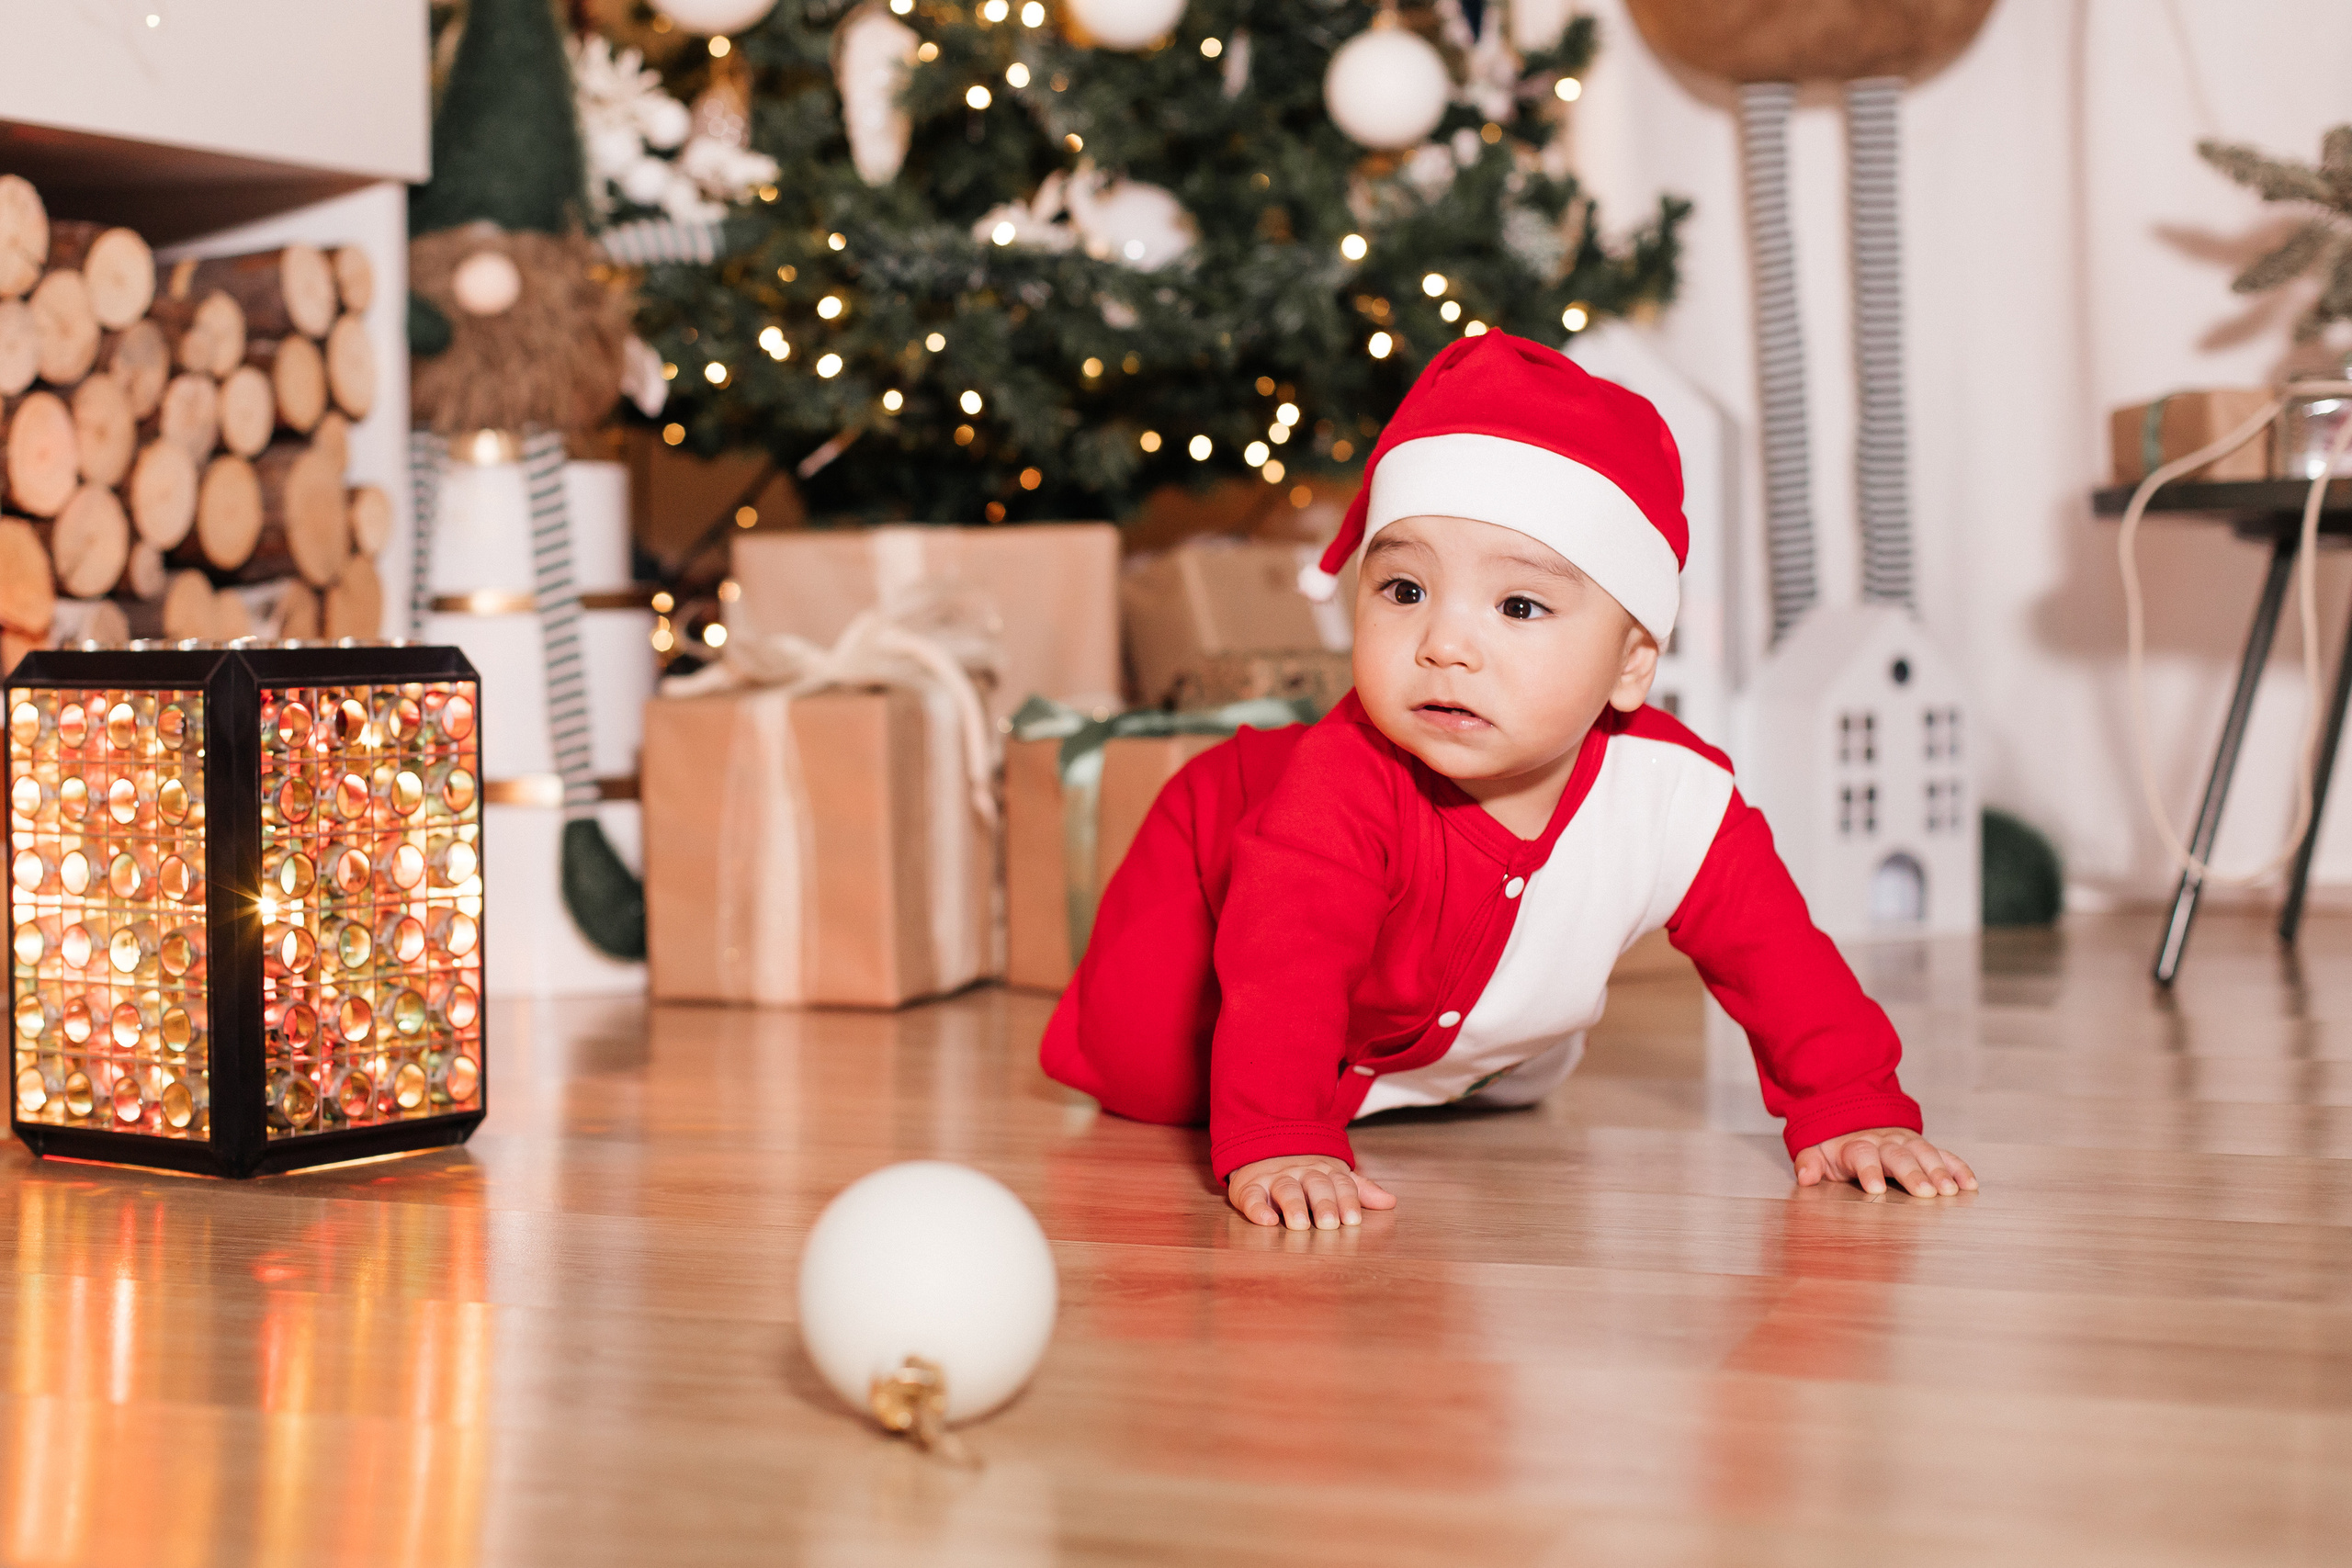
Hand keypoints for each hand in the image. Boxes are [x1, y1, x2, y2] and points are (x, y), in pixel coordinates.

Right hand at [1226, 1154, 1397, 1229]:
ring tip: (1301, 1225)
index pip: (1340, 1183)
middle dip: (1323, 1204)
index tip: (1353, 1220)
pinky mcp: (1248, 1187)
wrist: (1262, 1153)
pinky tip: (1266, 1221)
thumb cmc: (1305, 1176)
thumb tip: (1390, 1201)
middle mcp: (1300, 1172)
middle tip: (1329, 1224)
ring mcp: (1274, 1178)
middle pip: (1315, 1185)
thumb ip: (1360, 1190)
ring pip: (1285, 1188)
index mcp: (1324, 1171)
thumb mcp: (1333, 1178)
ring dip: (1293, 1205)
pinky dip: (1257, 1208)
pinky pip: (1251, 1196)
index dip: (1347, 1200)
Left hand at [1796, 1127, 1975, 1195]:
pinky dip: (1957, 1167)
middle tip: (1925, 1193)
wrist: (1853, 1117)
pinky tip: (1970, 1184)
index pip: (1861, 1155)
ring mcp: (1906, 1142)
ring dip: (1939, 1172)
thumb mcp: (1815, 1151)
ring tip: (1951, 1192)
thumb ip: (1808, 1163)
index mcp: (1855, 1145)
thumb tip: (1805, 1177)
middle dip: (1912, 1173)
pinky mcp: (1923, 1147)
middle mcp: (1883, 1141)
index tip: (1875, 1188)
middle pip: (1899, 1155)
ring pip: (1924, 1154)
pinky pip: (1944, 1155)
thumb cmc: (1834, 1146)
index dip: (1868, 1170)